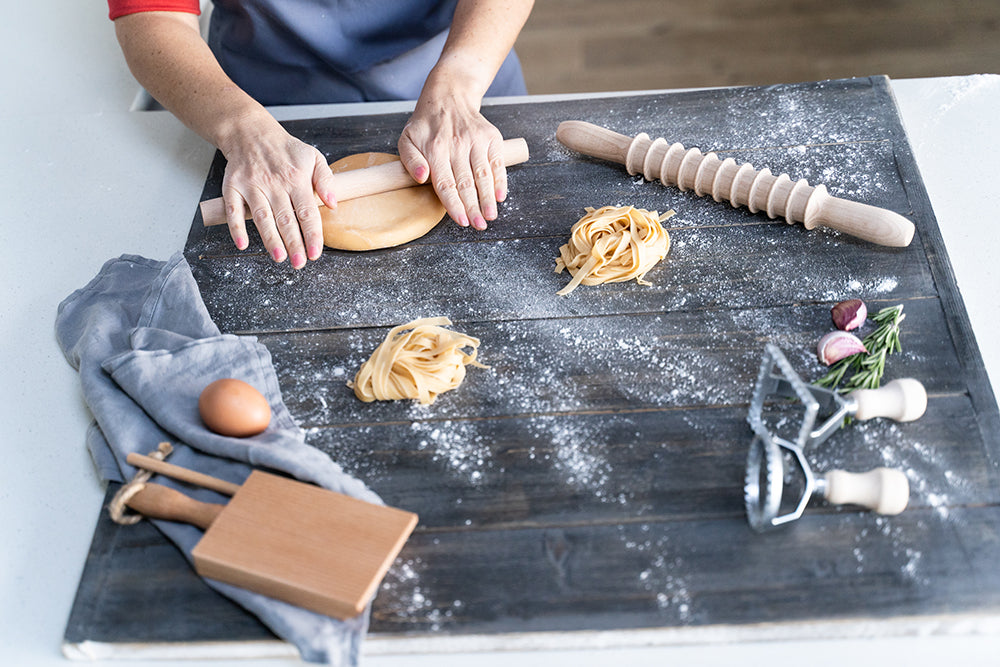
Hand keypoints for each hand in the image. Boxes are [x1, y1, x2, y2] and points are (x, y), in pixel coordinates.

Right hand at [219, 121, 337, 267]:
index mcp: (297, 179)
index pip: (307, 212)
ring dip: (270, 239)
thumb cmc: (286, 150)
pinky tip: (243, 244)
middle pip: (286, 219)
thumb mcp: (314, 157)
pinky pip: (233, 210)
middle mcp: (274, 183)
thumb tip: (333, 204)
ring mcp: (252, 185)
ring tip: (279, 257)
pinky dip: (236, 228)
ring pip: (262, 217)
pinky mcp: (233, 186)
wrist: (251, 132)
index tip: (316, 253)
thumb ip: (326, 180)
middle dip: (294, 243)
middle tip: (299, 263)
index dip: (312, 234)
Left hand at [397, 85, 506, 230]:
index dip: (454, 205)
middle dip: (473, 208)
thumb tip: (420, 178)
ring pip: (483, 175)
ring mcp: (476, 140)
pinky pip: (497, 162)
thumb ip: (410, 161)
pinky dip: (500, 180)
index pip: (445, 184)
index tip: (462, 221)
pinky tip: (500, 196)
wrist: (448, 97)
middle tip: (478, 226)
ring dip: (488, 199)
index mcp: (435, 149)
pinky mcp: (490, 137)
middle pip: (466, 184)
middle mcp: (457, 144)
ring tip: (490, 216)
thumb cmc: (426, 126)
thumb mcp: (406, 139)